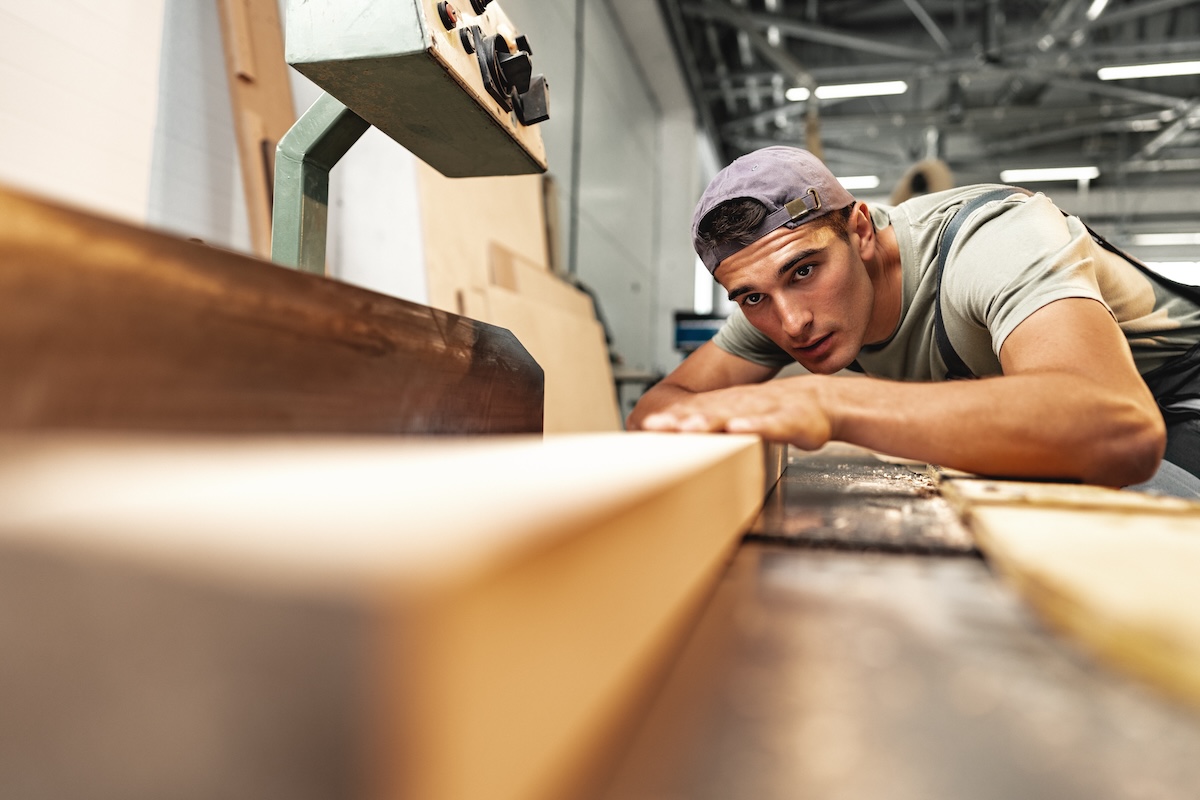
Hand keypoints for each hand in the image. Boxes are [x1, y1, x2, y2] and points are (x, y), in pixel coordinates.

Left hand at [639, 377, 833, 449]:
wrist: (822, 402)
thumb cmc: (783, 416)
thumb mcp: (745, 421)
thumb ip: (720, 428)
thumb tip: (689, 436)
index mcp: (729, 408)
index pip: (694, 414)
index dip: (670, 420)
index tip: (646, 429)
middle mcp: (741, 407)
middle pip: (705, 413)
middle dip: (679, 421)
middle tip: (653, 427)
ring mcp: (763, 412)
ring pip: (732, 415)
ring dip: (709, 421)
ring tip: (688, 427)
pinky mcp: (787, 421)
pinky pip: (768, 424)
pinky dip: (753, 426)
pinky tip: (738, 428)